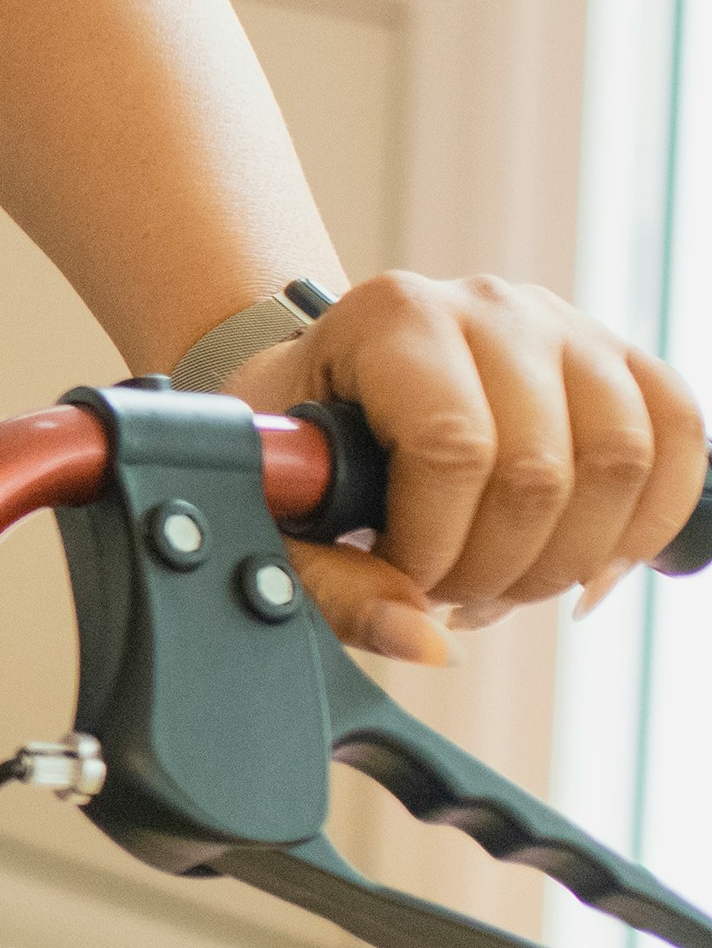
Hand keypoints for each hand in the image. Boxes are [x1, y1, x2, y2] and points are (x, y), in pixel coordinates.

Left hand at [225, 270, 707, 659]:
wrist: (330, 377)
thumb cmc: (300, 444)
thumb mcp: (276, 506)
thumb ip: (331, 583)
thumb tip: (429, 643)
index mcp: (394, 317)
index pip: (452, 449)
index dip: (436, 546)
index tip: (401, 577)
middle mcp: (488, 304)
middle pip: (541, 469)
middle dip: (499, 567)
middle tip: (451, 592)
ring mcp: (565, 324)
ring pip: (622, 460)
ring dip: (572, 557)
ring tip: (508, 582)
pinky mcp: (620, 358)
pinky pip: (679, 437)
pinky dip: (651, 521)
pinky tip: (593, 569)